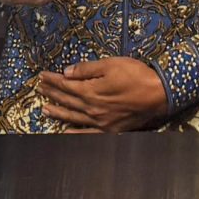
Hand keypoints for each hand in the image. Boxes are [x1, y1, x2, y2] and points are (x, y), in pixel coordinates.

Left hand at [36, 57, 168, 131]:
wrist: (158, 94)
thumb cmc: (136, 75)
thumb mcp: (111, 64)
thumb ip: (87, 69)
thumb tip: (67, 72)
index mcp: (91, 90)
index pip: (66, 84)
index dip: (53, 80)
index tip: (42, 76)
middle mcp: (92, 108)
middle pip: (67, 100)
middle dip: (52, 93)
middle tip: (40, 88)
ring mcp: (99, 121)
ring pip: (73, 117)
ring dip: (58, 112)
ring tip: (45, 109)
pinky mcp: (109, 130)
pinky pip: (87, 134)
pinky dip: (73, 134)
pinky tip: (63, 134)